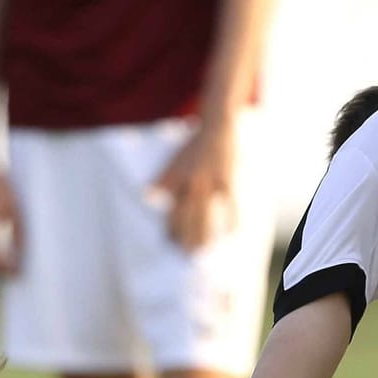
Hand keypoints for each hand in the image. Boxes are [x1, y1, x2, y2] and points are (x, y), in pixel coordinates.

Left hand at [150, 119, 236, 250]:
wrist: (216, 123)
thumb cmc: (194, 144)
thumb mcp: (175, 159)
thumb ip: (164, 179)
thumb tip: (147, 196)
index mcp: (175, 176)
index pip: (169, 207)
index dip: (169, 227)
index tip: (168, 242)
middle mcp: (188, 180)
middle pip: (183, 216)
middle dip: (182, 237)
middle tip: (183, 254)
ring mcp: (208, 180)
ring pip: (202, 214)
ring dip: (201, 235)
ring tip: (201, 251)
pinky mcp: (226, 179)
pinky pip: (229, 204)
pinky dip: (230, 220)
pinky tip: (231, 234)